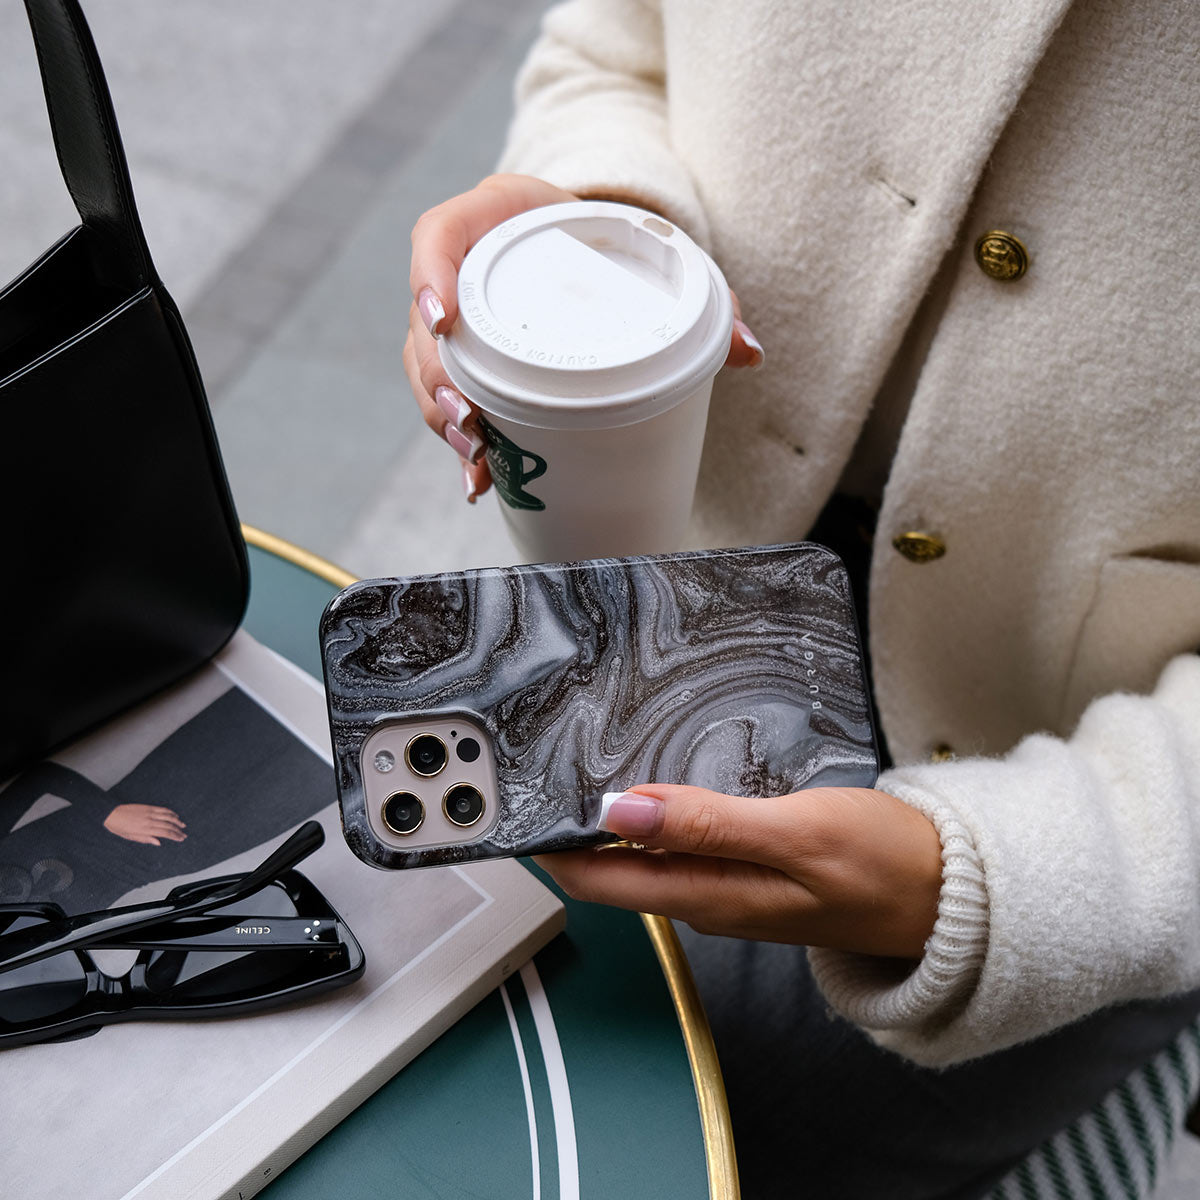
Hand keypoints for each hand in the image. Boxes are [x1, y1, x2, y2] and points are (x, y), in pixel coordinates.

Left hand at [103, 804, 186, 846]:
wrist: (112, 814)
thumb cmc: (119, 827)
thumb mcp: (131, 837)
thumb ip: (146, 839)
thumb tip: (158, 842)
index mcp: (146, 829)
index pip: (165, 833)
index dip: (175, 836)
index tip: (181, 838)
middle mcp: (150, 820)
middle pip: (169, 825)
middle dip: (178, 830)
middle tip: (184, 834)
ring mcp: (150, 812)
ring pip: (168, 816)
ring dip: (177, 821)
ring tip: (183, 825)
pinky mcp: (148, 807)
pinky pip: (163, 809)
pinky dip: (170, 812)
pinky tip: (174, 815)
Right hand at [405, 174, 763, 502]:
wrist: (596, 241)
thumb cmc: (619, 241)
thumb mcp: (655, 255)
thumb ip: (706, 298)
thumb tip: (749, 354)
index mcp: (496, 216)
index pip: (437, 235)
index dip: (429, 277)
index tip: (444, 320)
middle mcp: (466, 263)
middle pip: (425, 323)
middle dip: (437, 379)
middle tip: (470, 421)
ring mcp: (460, 313)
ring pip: (426, 366)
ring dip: (443, 416)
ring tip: (475, 457)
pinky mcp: (467, 353)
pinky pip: (447, 392)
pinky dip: (459, 438)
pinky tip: (478, 481)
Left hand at [537, 784, 941, 959]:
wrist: (945, 895)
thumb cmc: (882, 865)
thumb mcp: (796, 834)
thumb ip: (707, 824)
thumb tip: (621, 810)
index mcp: (708, 894)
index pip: (597, 877)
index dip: (549, 843)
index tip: (517, 800)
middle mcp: (705, 897)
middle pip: (608, 867)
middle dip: (564, 827)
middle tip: (532, 768)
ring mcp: (724, 886)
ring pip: (639, 855)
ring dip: (604, 819)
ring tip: (574, 765)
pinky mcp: (744, 870)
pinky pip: (676, 846)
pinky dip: (649, 816)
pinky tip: (647, 783)